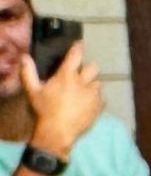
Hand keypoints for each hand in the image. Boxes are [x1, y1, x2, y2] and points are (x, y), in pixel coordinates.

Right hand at [22, 40, 101, 157]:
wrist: (58, 131)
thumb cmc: (44, 110)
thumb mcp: (33, 91)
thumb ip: (28, 72)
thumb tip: (24, 57)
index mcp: (66, 75)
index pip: (75, 56)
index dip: (78, 48)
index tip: (80, 44)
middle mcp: (82, 82)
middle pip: (93, 67)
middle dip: (88, 69)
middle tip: (80, 75)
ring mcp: (93, 94)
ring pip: (98, 83)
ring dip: (91, 85)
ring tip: (82, 92)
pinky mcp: (99, 105)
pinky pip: (101, 97)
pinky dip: (95, 98)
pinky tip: (86, 103)